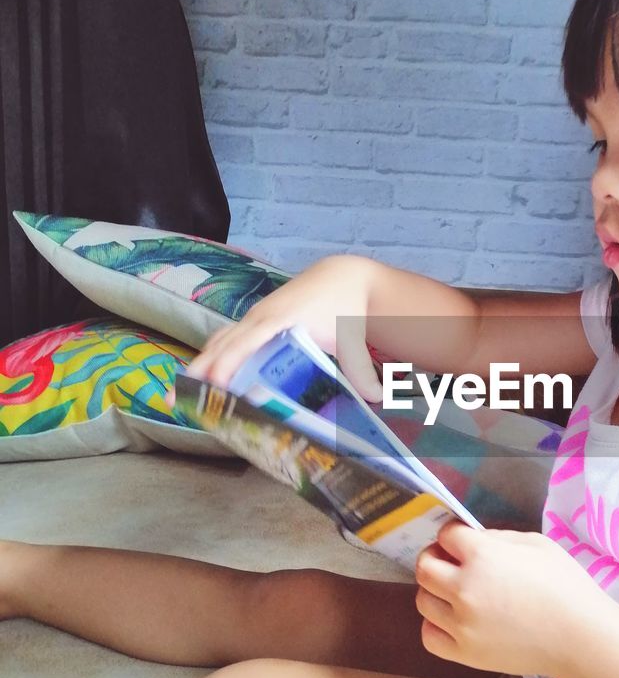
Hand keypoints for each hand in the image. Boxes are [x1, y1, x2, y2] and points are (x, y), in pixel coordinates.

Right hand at [176, 254, 384, 402]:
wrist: (344, 277)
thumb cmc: (347, 309)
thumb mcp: (354, 340)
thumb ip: (363, 370)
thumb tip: (377, 397)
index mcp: (281, 321)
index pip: (245, 343)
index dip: (227, 364)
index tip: (213, 386)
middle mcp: (261, 317)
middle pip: (223, 344)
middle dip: (202, 371)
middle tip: (182, 400)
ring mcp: (256, 317)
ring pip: (220, 341)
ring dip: (201, 365)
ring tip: (182, 394)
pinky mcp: (257, 320)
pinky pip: (228, 337)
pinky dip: (212, 356)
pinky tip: (203, 376)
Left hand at [413, 519, 606, 677]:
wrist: (580, 637)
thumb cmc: (565, 584)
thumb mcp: (535, 543)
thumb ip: (497, 538)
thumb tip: (472, 541)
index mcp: (482, 556)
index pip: (446, 535)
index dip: (453, 535)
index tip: (462, 541)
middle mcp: (463, 588)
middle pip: (424, 568)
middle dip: (435, 559)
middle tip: (451, 563)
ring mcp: (461, 624)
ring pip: (423, 601)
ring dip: (435, 592)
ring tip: (455, 594)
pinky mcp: (465, 653)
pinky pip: (430, 636)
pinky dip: (436, 626)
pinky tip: (454, 621)